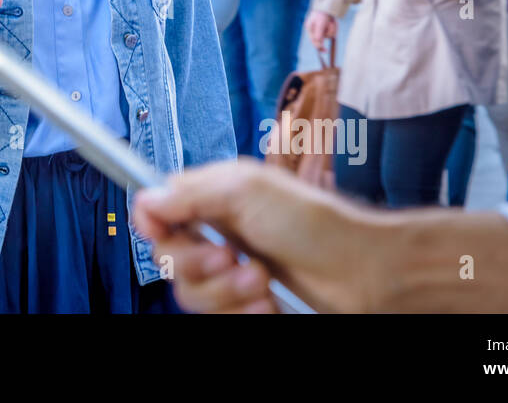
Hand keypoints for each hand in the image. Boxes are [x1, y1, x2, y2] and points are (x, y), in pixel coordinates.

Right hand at [133, 158, 507, 313]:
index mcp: (213, 199)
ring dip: (225, 294)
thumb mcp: (246, 190)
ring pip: (190, 296)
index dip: (154, 226)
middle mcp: (218, 235)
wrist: (362, 272)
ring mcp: (232, 273)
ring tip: (260, 283)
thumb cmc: (318, 224)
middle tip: (230, 259)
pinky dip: (242, 313)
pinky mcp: (246, 305)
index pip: (157, 213)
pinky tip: (268, 304)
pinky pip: (219, 318)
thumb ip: (189, 193)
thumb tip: (145, 197)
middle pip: (168, 260)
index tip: (166, 233)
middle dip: (198, 266)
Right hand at [304, 10, 336, 49]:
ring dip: (332, 29)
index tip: (325, 51)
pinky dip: (334, 27)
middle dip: (329, 31)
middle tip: (331, 24)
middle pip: (323, 38)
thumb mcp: (320, 23)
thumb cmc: (322, 14)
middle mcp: (314, 29)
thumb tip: (318, 44)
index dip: (319, 46)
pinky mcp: (326, 28)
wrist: (328, 5)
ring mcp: (321, 29)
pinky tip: (333, 22)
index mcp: (309, 28)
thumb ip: (319, 34)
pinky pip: (332, 32)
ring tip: (332, 21)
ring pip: (328, 35)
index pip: (313, 40)